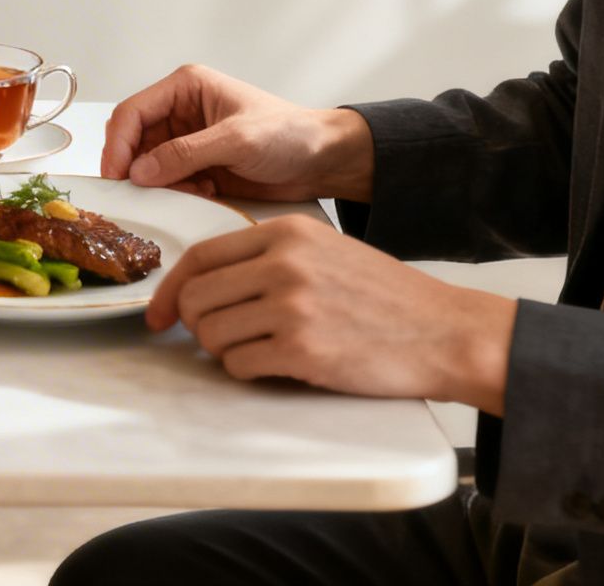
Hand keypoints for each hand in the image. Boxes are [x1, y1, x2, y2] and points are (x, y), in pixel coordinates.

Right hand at [102, 65, 374, 201]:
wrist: (324, 161)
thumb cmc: (290, 135)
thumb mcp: (237, 140)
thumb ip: (186, 154)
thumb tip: (139, 172)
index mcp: (186, 87)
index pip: (133, 112)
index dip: (118, 144)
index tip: (116, 175)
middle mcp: (180, 111)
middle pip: (134, 140)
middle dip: (137, 168)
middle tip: (141, 193)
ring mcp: (187, 140)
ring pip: (148, 165)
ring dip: (160, 184)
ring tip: (190, 191)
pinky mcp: (197, 166)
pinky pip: (168, 182)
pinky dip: (177, 193)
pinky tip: (204, 193)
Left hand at [148, 216, 514, 413]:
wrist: (445, 332)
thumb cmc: (384, 297)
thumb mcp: (324, 251)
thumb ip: (266, 257)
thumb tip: (202, 285)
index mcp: (286, 233)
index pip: (200, 257)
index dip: (171, 289)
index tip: (158, 313)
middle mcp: (283, 263)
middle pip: (196, 298)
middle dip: (195, 326)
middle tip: (218, 339)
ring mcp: (292, 305)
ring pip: (211, 334)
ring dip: (223, 351)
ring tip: (258, 350)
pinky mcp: (302, 348)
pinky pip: (238, 365)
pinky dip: (247, 372)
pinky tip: (278, 365)